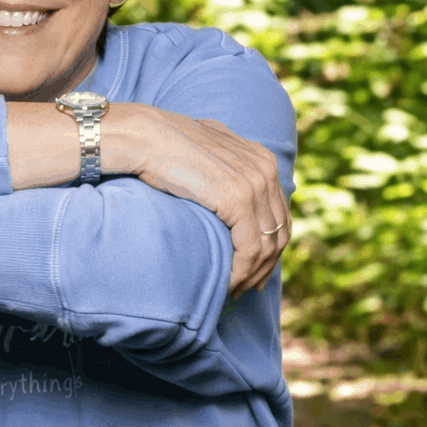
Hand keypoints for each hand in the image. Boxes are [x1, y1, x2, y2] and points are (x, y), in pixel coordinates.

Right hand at [134, 109, 291, 299]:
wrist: (146, 136)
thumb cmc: (166, 147)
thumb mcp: (209, 154)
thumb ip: (228, 168)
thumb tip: (228, 186)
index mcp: (264, 160)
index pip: (280, 214)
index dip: (271, 247)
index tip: (256, 269)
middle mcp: (266, 170)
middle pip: (279, 232)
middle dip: (266, 266)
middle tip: (249, 287)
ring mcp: (255, 185)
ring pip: (267, 246)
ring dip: (253, 274)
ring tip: (235, 289)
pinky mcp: (238, 200)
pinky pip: (250, 249)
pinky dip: (241, 272)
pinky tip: (228, 283)